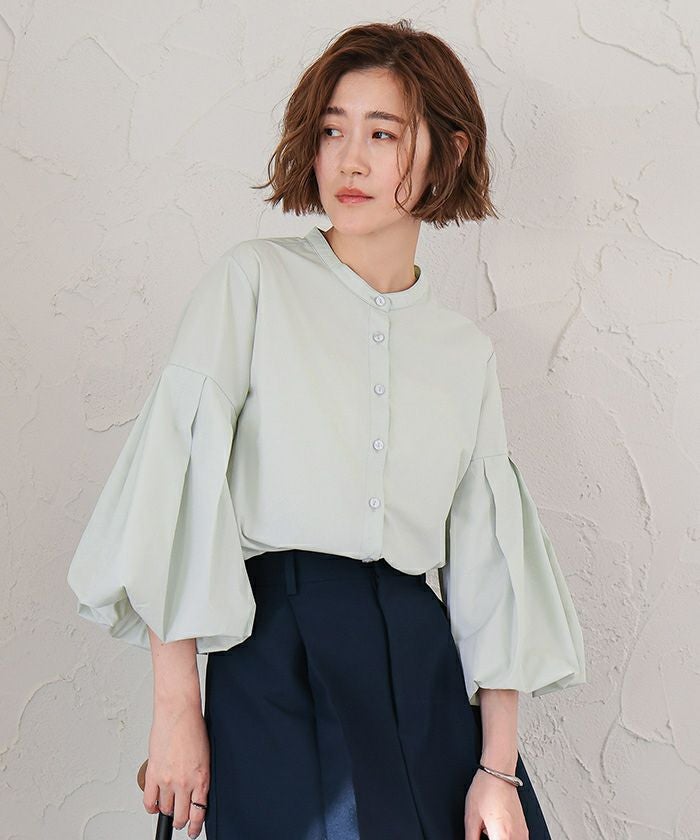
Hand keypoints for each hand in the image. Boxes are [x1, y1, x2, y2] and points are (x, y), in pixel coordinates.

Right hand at [142, 698, 210, 838]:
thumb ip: (199, 777)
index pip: (198, 813)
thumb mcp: (205, 756)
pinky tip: (155, 803)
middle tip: (180, 819)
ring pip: (165, 809)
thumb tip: (196, 792)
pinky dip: (151, 806)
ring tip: (169, 804)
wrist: (179, 713)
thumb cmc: (193, 728)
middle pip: (181, 816)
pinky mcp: (153, 773)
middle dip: (181, 821)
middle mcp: (184, 782)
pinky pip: (149, 801)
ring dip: (167, 810)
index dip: (195, 827)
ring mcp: (167, 780)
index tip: (193, 831)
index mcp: (201, 778)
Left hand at [464, 768, 528, 839]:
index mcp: (503, 836)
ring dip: (500, 839)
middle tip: (483, 832)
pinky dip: (506, 838)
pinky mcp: (524, 828)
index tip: (479, 838)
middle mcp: (517, 836)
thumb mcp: (471, 817)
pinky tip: (497, 830)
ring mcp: (523, 833)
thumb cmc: (486, 788)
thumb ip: (471, 838)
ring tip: (490, 830)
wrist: (498, 773)